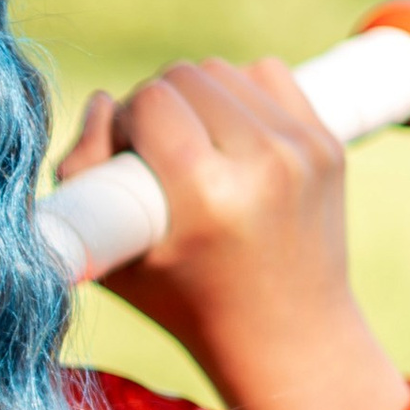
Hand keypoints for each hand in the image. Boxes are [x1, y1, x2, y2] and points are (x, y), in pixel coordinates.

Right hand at [57, 57, 409, 409]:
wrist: (287, 338)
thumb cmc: (184, 303)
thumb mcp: (112, 258)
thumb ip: (82, 175)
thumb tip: (104, 102)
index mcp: (207, 196)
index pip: (152, 98)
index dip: (127, 122)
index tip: (128, 159)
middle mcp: (263, 164)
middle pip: (187, 74)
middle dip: (159, 104)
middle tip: (157, 153)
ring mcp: (303, 151)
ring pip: (225, 70)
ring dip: (198, 97)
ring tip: (194, 146)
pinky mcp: (327, 144)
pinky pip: (266, 75)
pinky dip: (240, 94)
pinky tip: (231, 137)